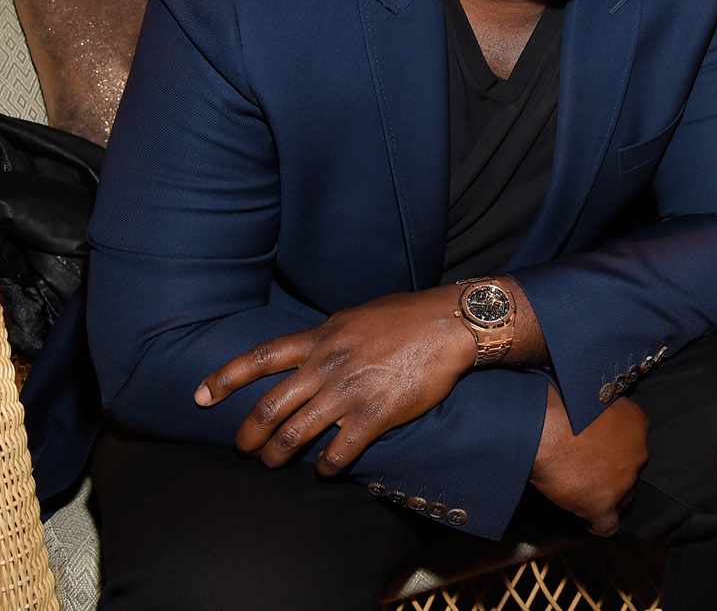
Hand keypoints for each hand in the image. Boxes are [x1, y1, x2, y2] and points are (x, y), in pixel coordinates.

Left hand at [195, 286, 475, 473]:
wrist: (449, 326)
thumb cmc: (406, 316)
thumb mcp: (356, 315)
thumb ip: (329, 335)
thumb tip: (313, 348)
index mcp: (320, 339)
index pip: (259, 358)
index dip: (225, 378)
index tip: (200, 396)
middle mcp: (326, 367)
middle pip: (269, 408)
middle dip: (248, 435)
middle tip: (243, 448)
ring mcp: (348, 393)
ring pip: (295, 435)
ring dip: (278, 455)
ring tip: (273, 463)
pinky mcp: (374, 415)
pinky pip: (337, 452)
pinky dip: (325, 467)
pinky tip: (324, 469)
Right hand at [529, 384, 647, 536]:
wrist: (546, 427)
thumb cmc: (563, 405)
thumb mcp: (595, 400)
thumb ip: (604, 417)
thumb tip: (596, 426)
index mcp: (636, 422)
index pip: (635, 443)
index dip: (617, 451)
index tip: (600, 453)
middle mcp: (638, 452)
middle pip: (632, 471)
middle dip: (615, 474)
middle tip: (591, 473)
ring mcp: (623, 481)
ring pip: (624, 498)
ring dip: (608, 498)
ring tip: (586, 496)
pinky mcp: (604, 504)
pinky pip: (608, 525)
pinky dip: (598, 524)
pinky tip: (588, 523)